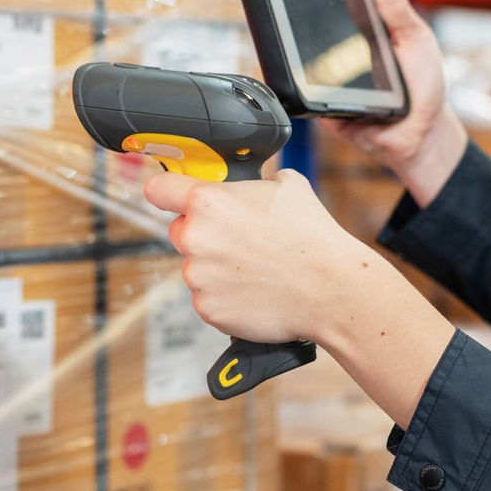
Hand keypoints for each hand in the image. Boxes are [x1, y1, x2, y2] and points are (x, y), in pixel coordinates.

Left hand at [145, 167, 456, 425]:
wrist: (331, 289)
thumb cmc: (312, 237)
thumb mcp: (286, 185)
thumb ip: (252, 183)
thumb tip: (248, 186)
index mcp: (209, 201)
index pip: (159, 188)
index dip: (165, 189)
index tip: (168, 194)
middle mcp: (196, 237)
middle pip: (180, 231)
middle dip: (204, 234)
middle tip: (240, 240)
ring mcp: (198, 276)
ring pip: (196, 267)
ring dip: (216, 268)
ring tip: (256, 268)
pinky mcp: (207, 308)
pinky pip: (208, 297)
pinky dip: (226, 296)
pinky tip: (255, 289)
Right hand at [322, 0, 467, 206]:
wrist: (422, 135)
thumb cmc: (423, 85)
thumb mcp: (415, 39)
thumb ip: (397, 9)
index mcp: (361, 34)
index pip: (335, 9)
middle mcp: (340, 57)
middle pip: (311, 36)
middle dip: (305, 22)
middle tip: (299, 6)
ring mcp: (329, 84)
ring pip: (304, 67)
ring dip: (308, 58)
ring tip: (322, 53)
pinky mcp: (324, 111)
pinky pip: (309, 99)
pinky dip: (312, 91)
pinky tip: (323, 84)